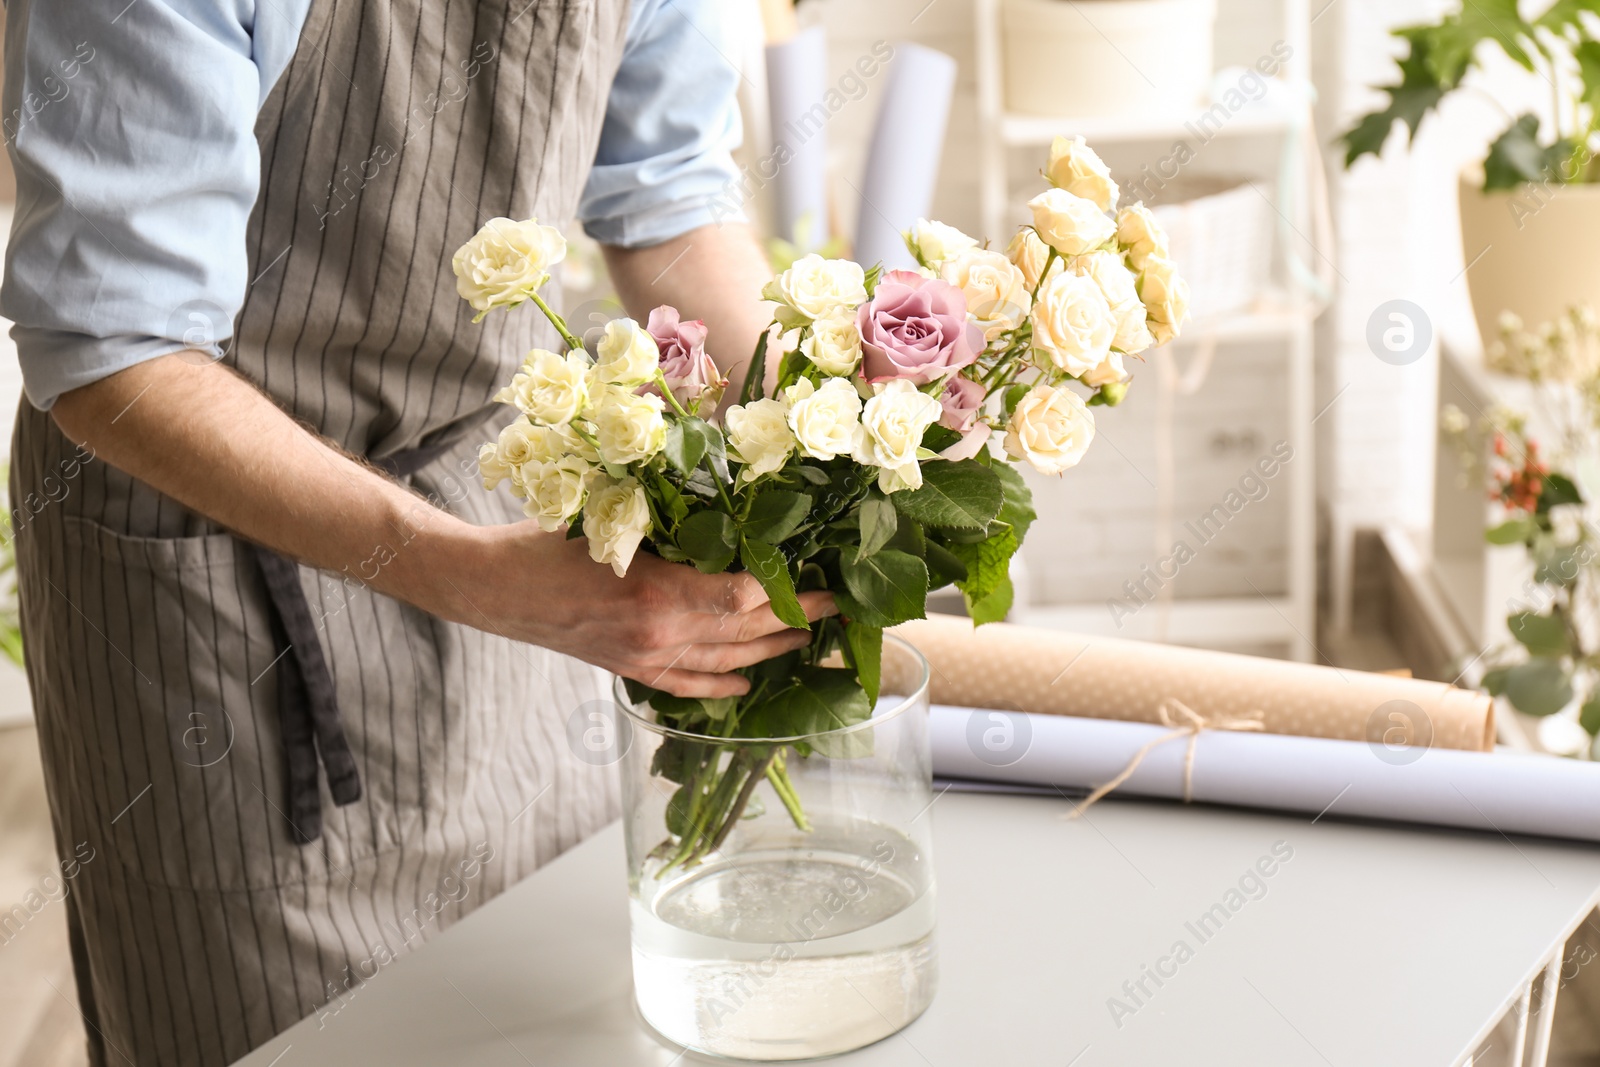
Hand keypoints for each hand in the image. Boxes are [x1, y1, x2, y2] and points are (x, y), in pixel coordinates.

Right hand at [424, 521, 835, 697]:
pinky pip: (686, 684)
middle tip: (837, 606)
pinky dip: (721, 684)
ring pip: (724, 660)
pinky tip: (748, 682)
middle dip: (796, 618)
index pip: (743, 596)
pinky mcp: (628, 669)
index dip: (786, 589)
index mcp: (659, 593)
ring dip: (770, 650)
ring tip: (809, 640)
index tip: (820, 573)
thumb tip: (728, 503)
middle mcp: (659, 634)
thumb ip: (670, 517)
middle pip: (745, 629)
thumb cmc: (545, 540)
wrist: (491, 587)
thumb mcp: (611, 515)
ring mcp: (644, 658)